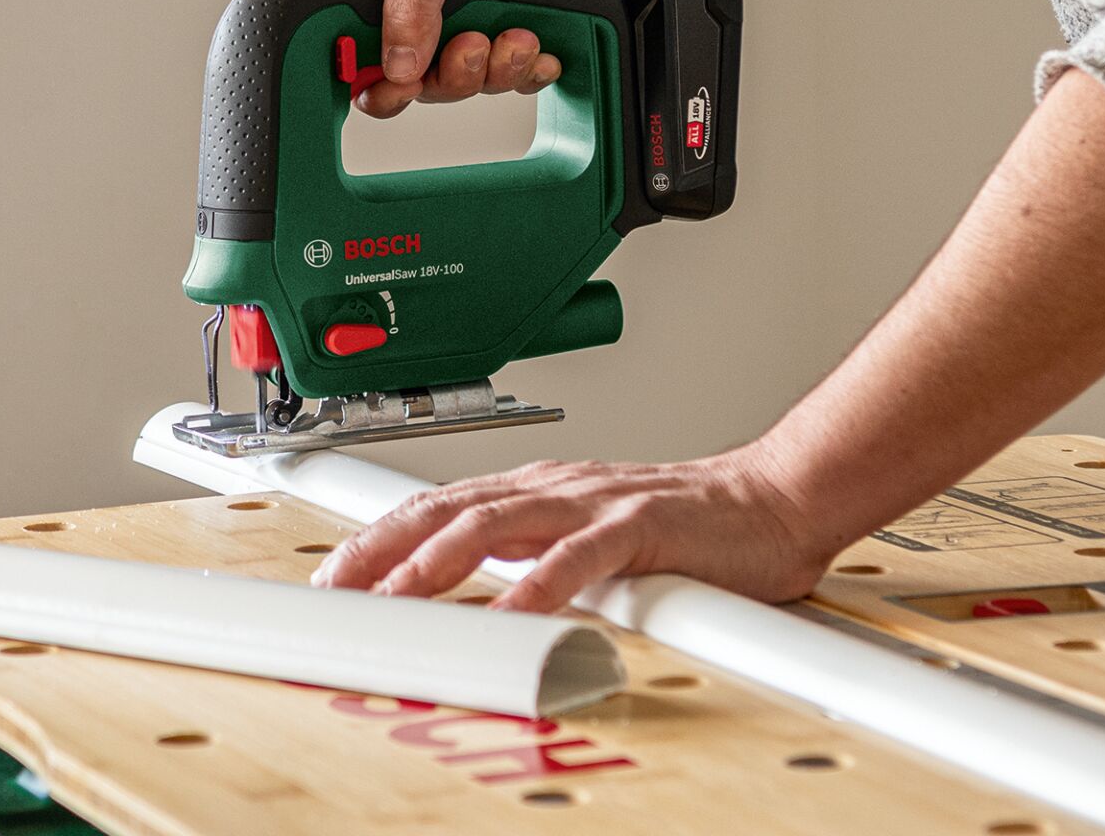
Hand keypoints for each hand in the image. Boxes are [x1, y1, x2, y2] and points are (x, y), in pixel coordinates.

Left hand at [310, 449, 834, 613]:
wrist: (771, 500)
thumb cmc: (687, 530)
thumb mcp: (590, 542)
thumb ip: (535, 560)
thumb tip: (472, 603)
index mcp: (540, 492)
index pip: (441, 506)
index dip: (380, 538)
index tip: (333, 577)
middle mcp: (557, 489)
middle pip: (449, 507)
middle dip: (383, 547)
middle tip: (335, 589)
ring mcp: (595, 503)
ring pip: (497, 523)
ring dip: (437, 563)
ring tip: (396, 600)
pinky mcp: (640, 526)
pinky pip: (579, 557)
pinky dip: (538, 585)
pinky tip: (511, 615)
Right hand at [344, 0, 578, 117]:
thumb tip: (398, 65)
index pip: (352, 56)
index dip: (375, 82)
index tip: (404, 83)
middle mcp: (410, 10)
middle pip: (415, 83)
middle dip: (452, 75)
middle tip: (473, 43)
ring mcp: (457, 21)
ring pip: (466, 83)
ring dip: (496, 69)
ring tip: (516, 34)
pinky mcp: (499, 26)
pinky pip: (508, 75)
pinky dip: (525, 70)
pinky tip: (538, 48)